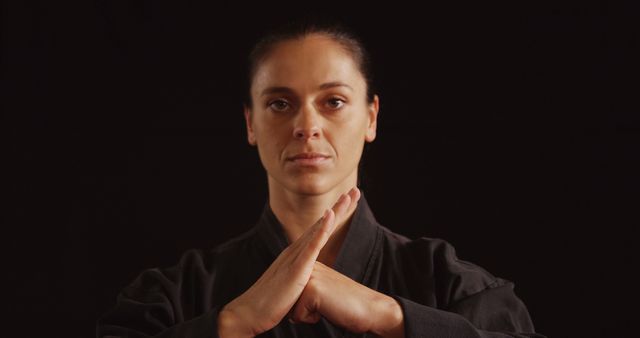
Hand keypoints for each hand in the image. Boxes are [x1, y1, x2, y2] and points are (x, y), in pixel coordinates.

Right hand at [217, 187, 361, 337]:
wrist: (249, 313)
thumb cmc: (270, 304)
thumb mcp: (291, 288)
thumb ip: (301, 281)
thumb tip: (310, 285)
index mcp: (295, 256)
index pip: (319, 231)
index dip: (335, 216)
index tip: (348, 203)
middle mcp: (295, 251)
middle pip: (322, 224)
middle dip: (340, 207)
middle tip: (355, 191)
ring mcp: (295, 257)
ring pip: (319, 229)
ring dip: (335, 212)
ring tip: (348, 196)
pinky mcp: (295, 268)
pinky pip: (311, 246)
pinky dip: (322, 229)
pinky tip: (330, 215)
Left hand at [289, 262, 404, 337]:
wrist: (370, 309)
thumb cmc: (346, 305)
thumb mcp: (321, 293)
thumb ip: (304, 292)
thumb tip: (285, 305)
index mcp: (309, 266)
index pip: (289, 293)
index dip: (303, 305)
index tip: (324, 299)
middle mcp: (307, 268)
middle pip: (287, 300)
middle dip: (303, 310)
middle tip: (327, 303)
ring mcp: (310, 277)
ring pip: (291, 309)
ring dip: (308, 315)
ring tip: (328, 305)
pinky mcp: (312, 290)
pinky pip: (298, 316)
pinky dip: (312, 319)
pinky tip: (330, 309)